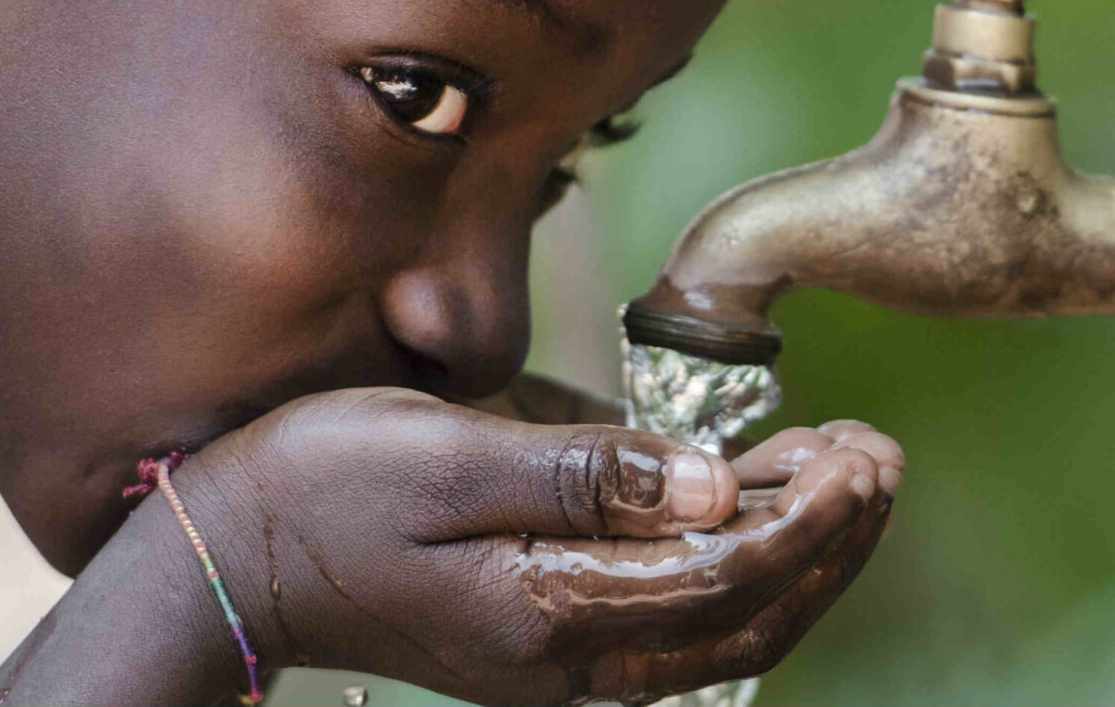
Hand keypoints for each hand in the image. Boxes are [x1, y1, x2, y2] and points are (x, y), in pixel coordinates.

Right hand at [173, 389, 900, 705]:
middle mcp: (571, 658)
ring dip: (797, 555)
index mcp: (551, 612)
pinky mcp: (550, 633)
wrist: (233, 555)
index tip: (862, 455)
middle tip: (880, 458)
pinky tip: (765, 502)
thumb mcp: (449, 456)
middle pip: (746, 618)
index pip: (726, 578)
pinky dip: (738, 564)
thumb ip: (587, 474)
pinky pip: (676, 616)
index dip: (808, 519)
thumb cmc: (326, 485)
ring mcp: (562, 658)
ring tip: (849, 472)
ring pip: (722, 627)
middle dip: (828, 541)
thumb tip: (716, 485)